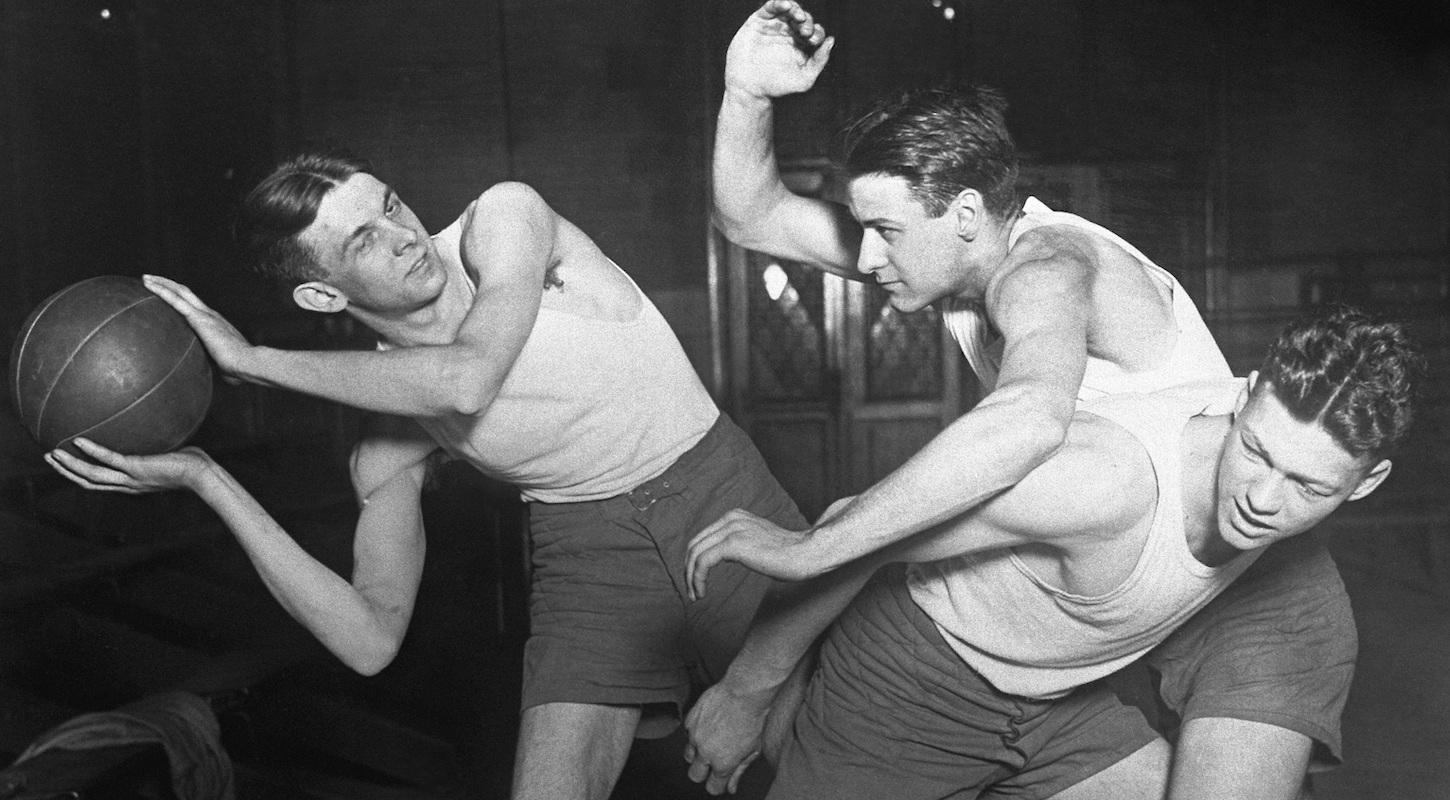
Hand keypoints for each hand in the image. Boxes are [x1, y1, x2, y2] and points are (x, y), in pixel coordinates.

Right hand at [46, 438, 212, 494]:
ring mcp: (131, 478)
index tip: (67, 462)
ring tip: (52, 454)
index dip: (81, 474)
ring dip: (70, 466)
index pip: (101, 482)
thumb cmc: (191, 463)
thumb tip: (152, 422)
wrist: (202, 474)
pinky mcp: (137, 468)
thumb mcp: (168, 453)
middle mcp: (127, 484)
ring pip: (92, 476)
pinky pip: (110, 459)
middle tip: (48, 457)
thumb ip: (156, 444)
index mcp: (132, 482)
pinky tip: (78, 441)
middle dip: (66, 471)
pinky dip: (92, 451)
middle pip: (88, 482)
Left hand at [143, 274, 252, 384]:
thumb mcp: (221, 364)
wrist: (247, 362)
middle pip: (186, 292)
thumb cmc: (238, 369)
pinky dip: (161, 290)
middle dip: (168, 284)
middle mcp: (210, 314)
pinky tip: (148, 285)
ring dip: (161, 283)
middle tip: (151, 279)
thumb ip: (212, 363)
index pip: (194, 306)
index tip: (168, 296)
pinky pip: (175, 300)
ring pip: (179, 292)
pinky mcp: (199, 318)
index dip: (181, 299)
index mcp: (215, 324)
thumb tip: (206, 374)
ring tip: (145, 278)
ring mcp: (205, 314)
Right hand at [683, 681, 770, 794]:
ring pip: (688, 755)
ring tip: (712, 741)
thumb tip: (730, 788)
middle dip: (704, 772)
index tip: (723, 777)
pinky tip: (709, 725)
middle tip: (714, 761)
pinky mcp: (690, 720)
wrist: (744, 692)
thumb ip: (739, 771)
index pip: (712, 787)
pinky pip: (687, 733)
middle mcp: (705, 753)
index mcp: (723, 764)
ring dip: (697, 752)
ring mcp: (695, 736)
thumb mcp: (752, 750)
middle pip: (695, 775)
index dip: (718, 783)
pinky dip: (696, 732)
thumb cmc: (753, 720)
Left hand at [687, 509, 815, 599]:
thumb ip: (740, 543)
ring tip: (695, 595)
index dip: (694, 561)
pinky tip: (702, 592)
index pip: (703, 537)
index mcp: (735, 516)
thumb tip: (725, 554)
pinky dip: (697, 579)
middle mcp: (730, 518)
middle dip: (688, 570)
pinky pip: (702, 562)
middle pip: (694, 544)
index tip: (697, 581)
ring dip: (690, 578)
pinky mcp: (733, 544)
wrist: (806, 553)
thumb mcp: (758, 542)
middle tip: (692, 591)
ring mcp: (731, 529)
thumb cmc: (788, 554)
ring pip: (695, 554)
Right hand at [725, 0, 833, 100]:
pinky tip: (787, 6)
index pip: (815, 32)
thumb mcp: (805, 79)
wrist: (750, 89)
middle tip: (805, 32)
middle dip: (807, 22)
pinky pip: (770, 7)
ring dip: (796, 10)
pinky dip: (779, 3)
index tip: (813, 41)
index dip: (817, 32)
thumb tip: (831, 40)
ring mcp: (774, 26)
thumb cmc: (777, 86)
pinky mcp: (758, 22)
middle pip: (803, 18)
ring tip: (799, 17)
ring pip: (788, 10)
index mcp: (801, 45)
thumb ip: (820, 61)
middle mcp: (788, 33)